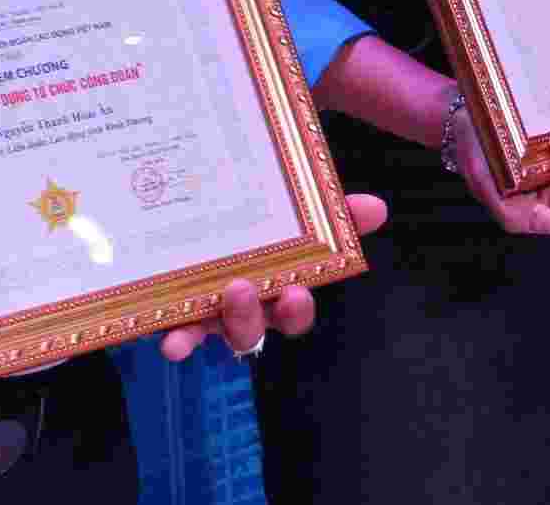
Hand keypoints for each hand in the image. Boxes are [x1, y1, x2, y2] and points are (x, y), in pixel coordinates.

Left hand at [156, 193, 386, 361]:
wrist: (176, 218)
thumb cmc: (246, 223)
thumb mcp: (290, 210)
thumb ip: (334, 214)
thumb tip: (378, 207)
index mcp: (270, 286)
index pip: (292, 309)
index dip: (296, 309)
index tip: (296, 293)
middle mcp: (239, 306)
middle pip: (255, 329)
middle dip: (259, 316)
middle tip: (258, 292)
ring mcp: (204, 312)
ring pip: (221, 330)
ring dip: (231, 319)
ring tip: (230, 290)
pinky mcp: (171, 313)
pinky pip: (177, 334)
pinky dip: (178, 341)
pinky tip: (173, 341)